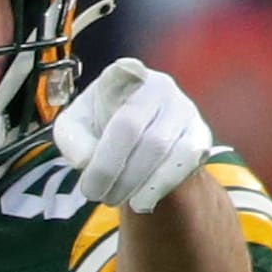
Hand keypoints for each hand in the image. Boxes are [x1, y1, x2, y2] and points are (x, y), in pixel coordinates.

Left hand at [53, 58, 212, 212]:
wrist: (135, 149)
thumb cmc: (98, 131)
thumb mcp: (73, 131)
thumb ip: (71, 139)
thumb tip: (87, 159)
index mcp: (124, 75)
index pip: (124, 71)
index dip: (123, 76)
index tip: (119, 83)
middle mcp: (159, 86)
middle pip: (130, 126)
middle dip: (108, 167)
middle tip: (92, 193)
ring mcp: (183, 109)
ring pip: (159, 147)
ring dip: (132, 180)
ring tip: (112, 199)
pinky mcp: (200, 135)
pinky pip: (184, 161)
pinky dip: (159, 184)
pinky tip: (141, 200)